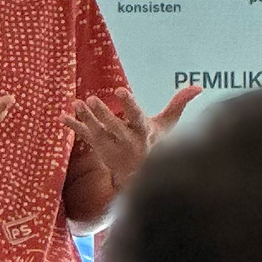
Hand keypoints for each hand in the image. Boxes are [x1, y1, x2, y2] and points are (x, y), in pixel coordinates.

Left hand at [72, 84, 200, 194]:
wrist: (141, 176)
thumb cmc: (156, 144)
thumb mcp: (168, 125)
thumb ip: (179, 103)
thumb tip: (198, 86)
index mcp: (144, 133)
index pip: (137, 117)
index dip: (129, 105)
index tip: (121, 91)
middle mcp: (128, 142)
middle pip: (114, 128)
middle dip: (103, 114)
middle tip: (91, 99)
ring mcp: (112, 147)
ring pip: (97, 133)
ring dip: (86, 119)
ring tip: (76, 103)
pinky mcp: (100, 149)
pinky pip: (85, 138)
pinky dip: (74, 127)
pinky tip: (63, 117)